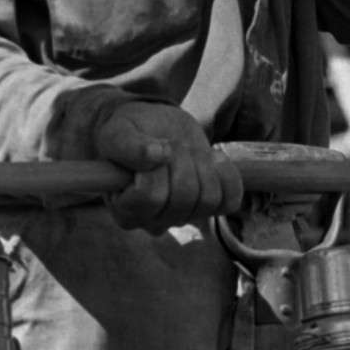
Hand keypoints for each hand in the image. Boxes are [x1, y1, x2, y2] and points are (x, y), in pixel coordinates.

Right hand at [91, 98, 243, 231]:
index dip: (155, 167)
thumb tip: (155, 155)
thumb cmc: (132, 133)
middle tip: (169, 144)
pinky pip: (230, 200)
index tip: (151, 148)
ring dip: (201, 164)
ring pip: (208, 199)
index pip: (150, 197)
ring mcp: (183, 217)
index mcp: (124, 210)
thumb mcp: (119, 131)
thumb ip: (128, 145)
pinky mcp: (209, 206)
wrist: (156, 127)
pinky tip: (211, 159)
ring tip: (186, 151)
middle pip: (183, 198)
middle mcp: (153, 221)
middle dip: (180, 159)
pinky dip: (226, 174)